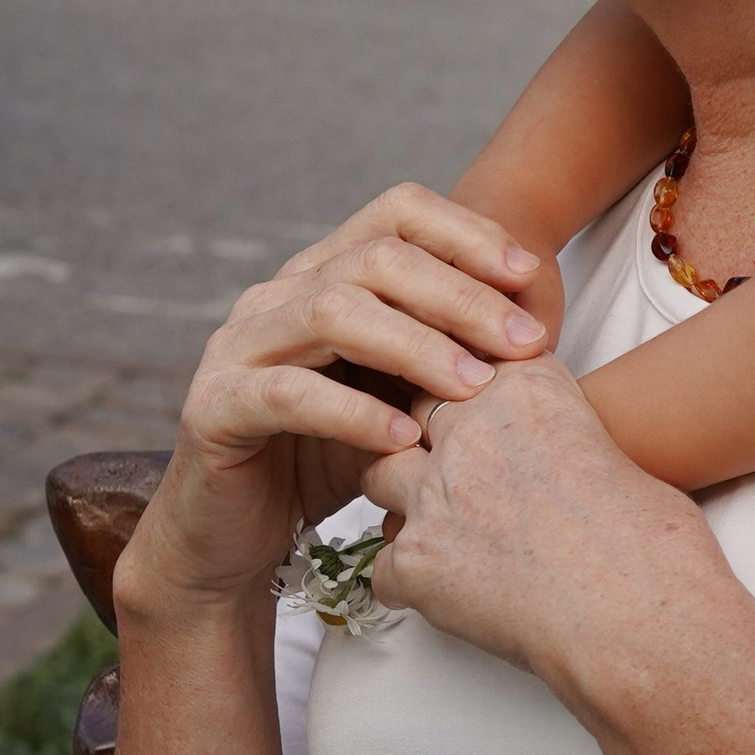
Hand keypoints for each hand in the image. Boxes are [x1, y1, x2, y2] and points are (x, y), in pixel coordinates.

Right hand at [118, 186, 550, 629]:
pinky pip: (288, 393)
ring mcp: (237, 346)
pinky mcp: (213, 406)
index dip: (467, 235)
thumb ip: (449, 356)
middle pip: (375, 258)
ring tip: (475, 386)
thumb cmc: (333, 462)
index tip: (530, 277)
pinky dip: (353, 412)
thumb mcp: (403, 399)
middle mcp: (276, 296)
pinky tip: (405, 439)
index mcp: (322, 275)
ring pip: (332, 312)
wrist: (240, 539)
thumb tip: (540, 328)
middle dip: (460, 296)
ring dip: (415, 346)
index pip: (397, 214)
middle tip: (524, 343)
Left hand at [361, 351, 720, 693]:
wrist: (644, 622)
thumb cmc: (654, 546)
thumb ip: (566, 438)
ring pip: (380, 477)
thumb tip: (560, 459)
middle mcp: (470, 431)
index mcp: (526, 389)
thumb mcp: (618, 457)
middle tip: (469, 482)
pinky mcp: (415, 563)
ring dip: (406, 500)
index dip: (471, 396)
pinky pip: (382, 564)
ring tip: (449, 533)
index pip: (464, 364)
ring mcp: (434, 497)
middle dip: (433, 443)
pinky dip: (409, 581)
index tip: (486, 423)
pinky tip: (449, 594)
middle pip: (414, 414)